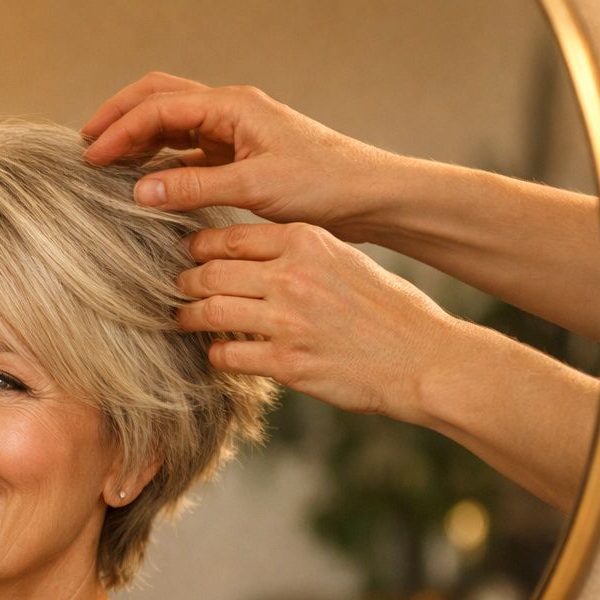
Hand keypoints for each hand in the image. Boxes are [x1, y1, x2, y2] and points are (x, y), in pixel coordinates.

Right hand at [81, 72, 393, 239]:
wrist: (369, 195)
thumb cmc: (324, 185)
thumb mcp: (254, 188)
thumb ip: (194, 188)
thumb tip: (138, 191)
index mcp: (233, 106)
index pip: (159, 108)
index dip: (119, 131)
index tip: (90, 158)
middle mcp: (231, 111)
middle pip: (159, 98)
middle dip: (120, 117)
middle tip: (86, 145)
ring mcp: (235, 132)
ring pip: (172, 123)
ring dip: (138, 138)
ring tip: (107, 163)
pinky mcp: (241, 156)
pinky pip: (188, 151)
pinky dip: (161, 161)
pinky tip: (146, 182)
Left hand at [176, 221, 456, 423]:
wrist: (423, 358)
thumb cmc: (389, 310)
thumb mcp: (345, 260)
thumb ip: (300, 252)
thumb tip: (252, 251)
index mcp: (307, 242)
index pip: (231, 237)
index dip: (200, 247)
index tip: (188, 255)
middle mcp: (293, 277)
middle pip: (211, 273)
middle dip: (185, 282)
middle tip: (177, 289)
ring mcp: (287, 321)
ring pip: (210, 312)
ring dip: (189, 317)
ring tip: (184, 319)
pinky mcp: (286, 363)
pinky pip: (229, 356)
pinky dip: (216, 355)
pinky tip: (217, 355)